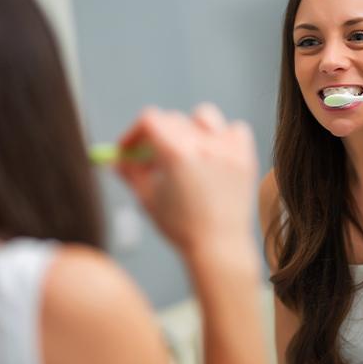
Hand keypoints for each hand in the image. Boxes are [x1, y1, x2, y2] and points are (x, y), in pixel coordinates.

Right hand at [116, 103, 257, 255]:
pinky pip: (234, 129)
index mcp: (176, 151)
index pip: (150, 120)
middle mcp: (204, 143)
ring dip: (191, 129)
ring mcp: (227, 147)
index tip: (130, 149)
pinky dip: (223, 137)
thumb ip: (130, 172)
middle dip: (157, 137)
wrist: (219, 246)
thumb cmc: (182, 227)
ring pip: (203, 117)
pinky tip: (214, 156)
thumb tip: (117, 159)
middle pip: (173, 120)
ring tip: (187, 154)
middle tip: (152, 159)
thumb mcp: (147, 198)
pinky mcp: (245, 155)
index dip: (134, 133)